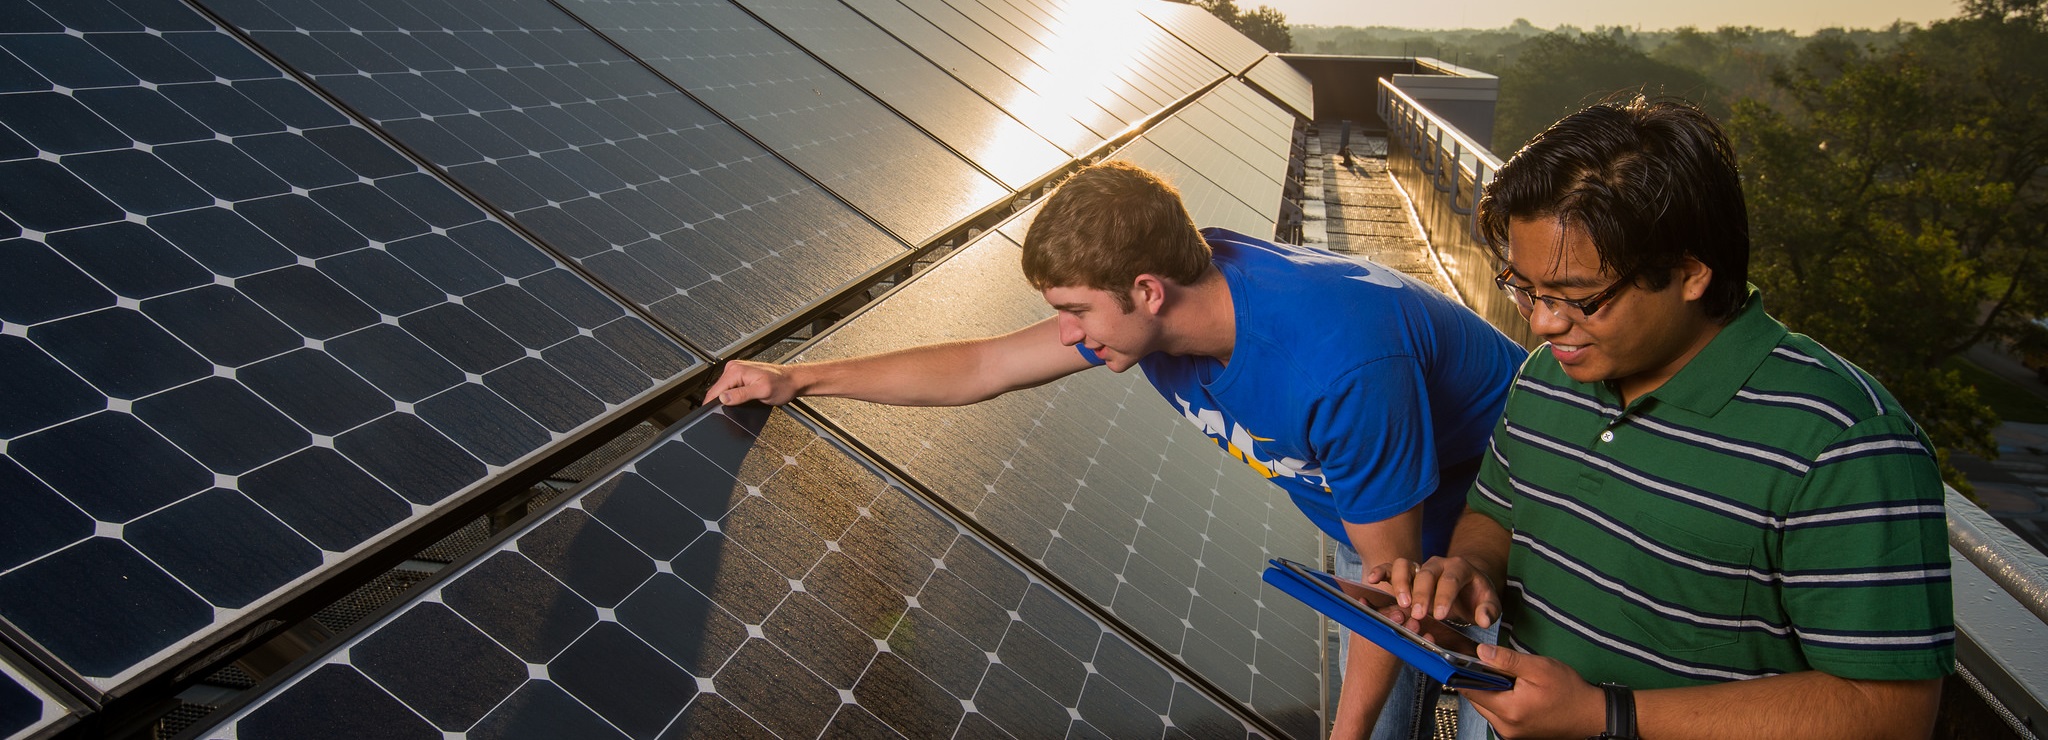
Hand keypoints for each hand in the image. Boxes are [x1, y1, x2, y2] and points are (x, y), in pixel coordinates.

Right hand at [701, 360, 802, 405]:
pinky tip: (739, 400)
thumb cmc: (782, 384)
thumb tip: (723, 398)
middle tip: (727, 413)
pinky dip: (732, 396)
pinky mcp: (740, 375)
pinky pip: (730, 388)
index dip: (711, 404)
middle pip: (717, 390)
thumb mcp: (762, 392)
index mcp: (736, 370)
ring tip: (738, 405)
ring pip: (723, 390)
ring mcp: (737, 371)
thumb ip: (741, 394)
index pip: (715, 390)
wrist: (792, 380)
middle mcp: (734, 368)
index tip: (709, 414)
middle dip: (719, 402)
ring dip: (726, 399)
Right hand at [1365, 555, 1498, 627]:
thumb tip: (1484, 619)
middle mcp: (1438, 564)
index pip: (1450, 579)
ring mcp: (1421, 567)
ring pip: (1406, 566)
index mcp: (1460, 568)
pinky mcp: (1407, 573)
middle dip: (1421, 594)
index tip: (1439, 614)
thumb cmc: (1476, 596)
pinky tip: (1372, 580)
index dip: (1444, 596)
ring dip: (1401, 584)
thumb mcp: (1489, 604)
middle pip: (1426, 573)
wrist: (1467, 587)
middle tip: (1418, 614)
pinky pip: (1391, 567)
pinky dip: (1381, 571)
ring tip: (1402, 604)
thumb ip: (1489, 611)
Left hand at [1462, 644, 1605, 738]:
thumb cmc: (1569, 692)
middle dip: (1478, 680)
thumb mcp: (1539, 668)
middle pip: (1476, 699)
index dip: (1460, 672)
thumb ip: (1507, 660)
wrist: (1590, 715)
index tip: (1454, 658)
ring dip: (1490, 691)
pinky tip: (1513, 690)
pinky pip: (1497, 714)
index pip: (1470, 690)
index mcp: (1509, 710)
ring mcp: (1510, 732)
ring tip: (1507, 678)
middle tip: (1490, 665)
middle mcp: (1506, 726)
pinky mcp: (1516, 733)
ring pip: (1486, 706)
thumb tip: (1481, 652)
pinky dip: (1499, 700)